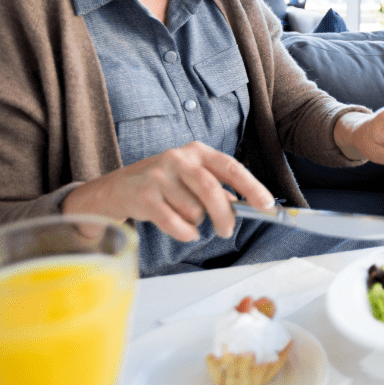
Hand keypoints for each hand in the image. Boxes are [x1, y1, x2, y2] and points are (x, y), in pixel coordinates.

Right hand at [63, 141, 274, 241]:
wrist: (117, 188)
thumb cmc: (164, 184)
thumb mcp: (192, 179)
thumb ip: (219, 190)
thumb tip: (248, 206)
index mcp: (197, 151)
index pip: (230, 167)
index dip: (251, 186)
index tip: (266, 204)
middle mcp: (178, 158)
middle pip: (212, 189)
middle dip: (224, 215)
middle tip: (227, 230)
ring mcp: (159, 175)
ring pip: (193, 209)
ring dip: (197, 222)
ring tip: (188, 219)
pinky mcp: (143, 195)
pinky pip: (176, 223)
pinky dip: (185, 232)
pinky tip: (183, 230)